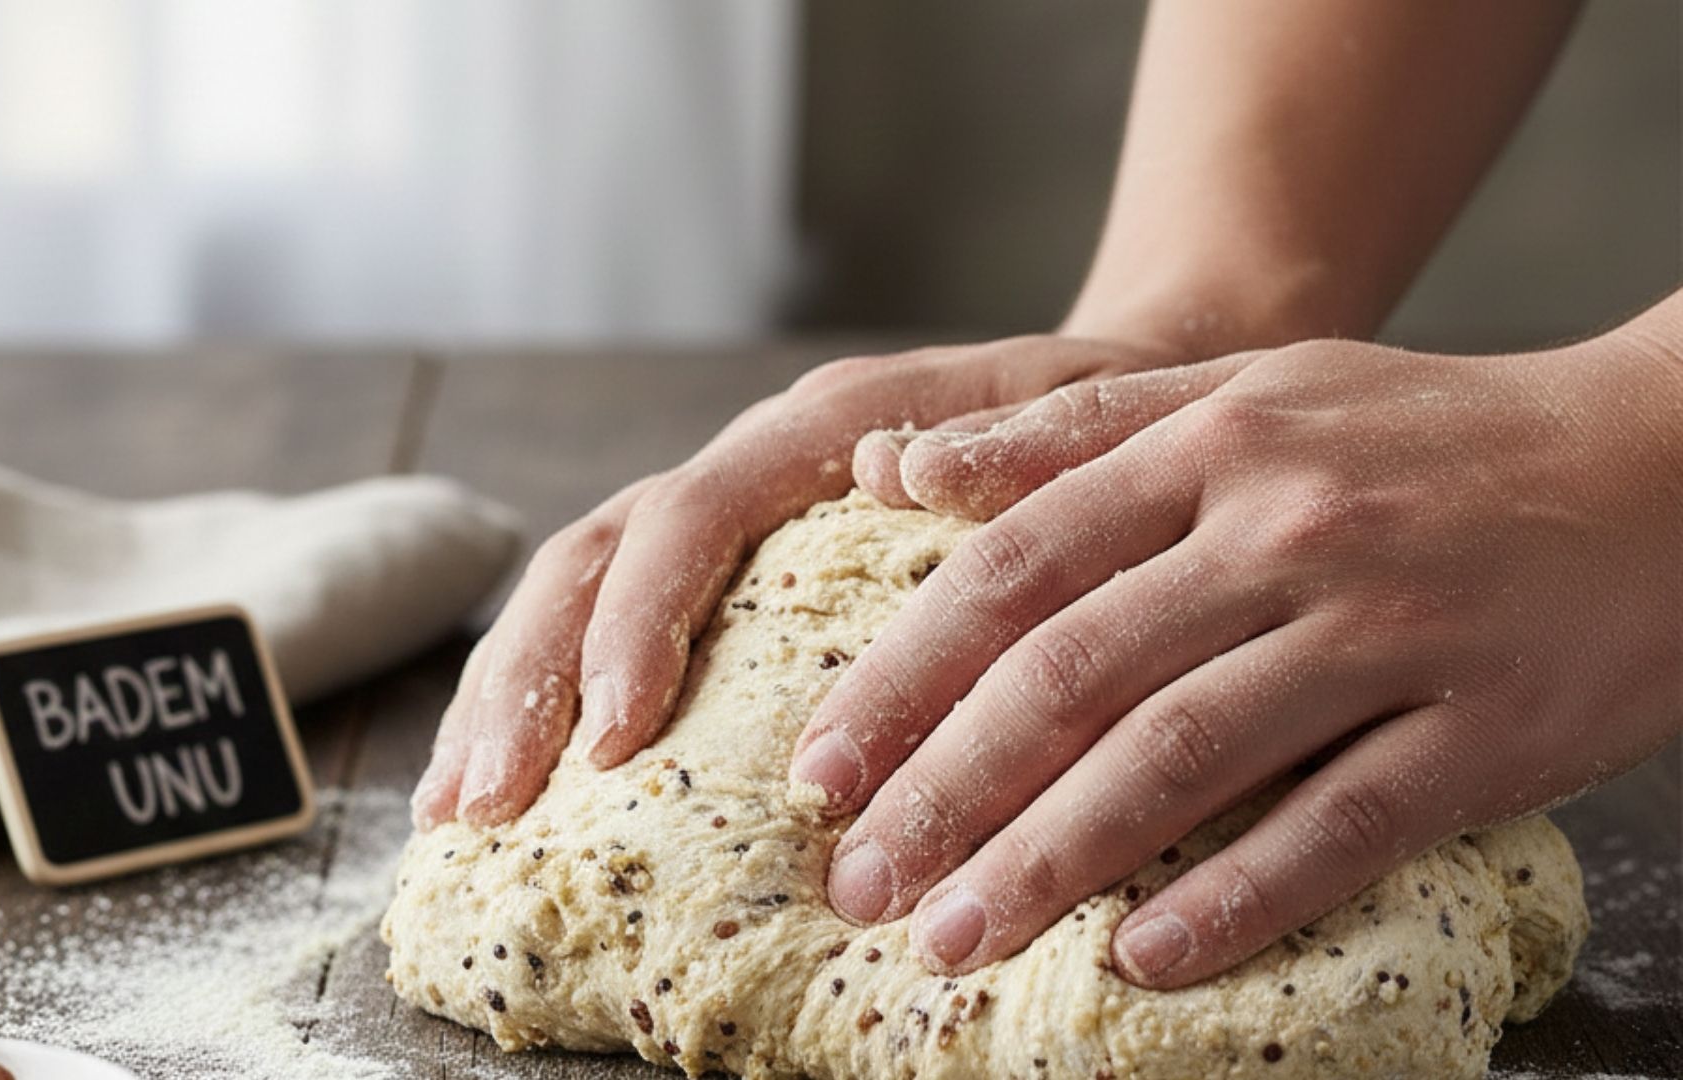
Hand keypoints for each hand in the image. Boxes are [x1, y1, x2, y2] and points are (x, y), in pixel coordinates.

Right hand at [411, 334, 1186, 828]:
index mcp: (817, 428)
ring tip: (461, 807)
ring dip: (509, 695)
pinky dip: (549, 699)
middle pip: (598, 555)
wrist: (1120, 390)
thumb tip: (888, 469)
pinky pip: (610, 625)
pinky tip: (512, 778)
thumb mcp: (1080, 417)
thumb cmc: (1103, 421)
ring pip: (577, 588)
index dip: (640, 623)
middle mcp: (750, 466)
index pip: (691, 515)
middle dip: (530, 678)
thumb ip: (998, 443)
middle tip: (488, 801)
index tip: (616, 739)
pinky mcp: (729, 577)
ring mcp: (730, 520)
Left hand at [794, 320, 1682, 986]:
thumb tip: (897, 468)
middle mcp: (1287, 529)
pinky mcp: (1486, 727)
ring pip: (1184, 756)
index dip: (901, 676)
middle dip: (945, 791)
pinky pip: (1344, 826)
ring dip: (1053, 860)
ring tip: (955, 939)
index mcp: (1215, 442)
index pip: (1014, 566)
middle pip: (1073, 671)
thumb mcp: (1249, 387)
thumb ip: (1072, 428)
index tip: (819, 769)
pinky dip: (1239, 899)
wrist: (1667, 460)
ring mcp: (1390, 628)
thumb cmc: (1427, 434)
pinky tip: (1143, 961)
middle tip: (858, 885)